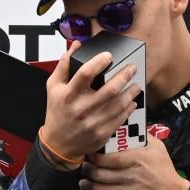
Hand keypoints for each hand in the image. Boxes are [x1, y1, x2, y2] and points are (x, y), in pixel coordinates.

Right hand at [40, 41, 140, 167]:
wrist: (58, 144)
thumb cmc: (57, 112)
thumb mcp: (53, 87)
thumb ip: (64, 65)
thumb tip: (76, 45)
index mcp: (68, 94)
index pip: (86, 73)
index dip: (99, 61)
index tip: (109, 55)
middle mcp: (81, 108)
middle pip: (110, 89)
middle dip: (125, 75)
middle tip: (132, 68)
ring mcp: (92, 123)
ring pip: (119, 104)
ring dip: (131, 92)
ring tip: (136, 84)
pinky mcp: (102, 133)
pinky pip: (120, 118)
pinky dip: (129, 108)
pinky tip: (131, 101)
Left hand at [79, 137, 189, 189]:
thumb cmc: (164, 171)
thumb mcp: (158, 148)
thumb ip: (142, 136)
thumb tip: (127, 125)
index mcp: (137, 159)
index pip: (108, 158)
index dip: (94, 157)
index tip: (89, 155)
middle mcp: (131, 176)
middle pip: (100, 173)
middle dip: (87, 171)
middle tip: (84, 168)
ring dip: (87, 186)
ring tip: (84, 183)